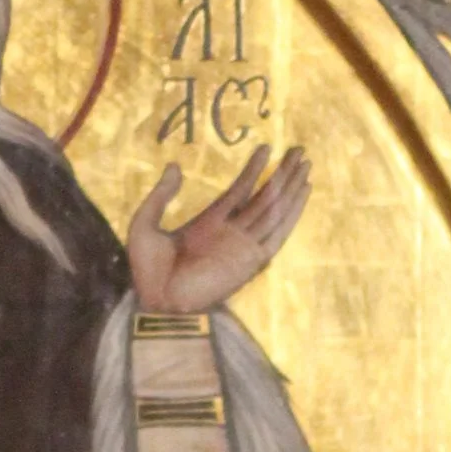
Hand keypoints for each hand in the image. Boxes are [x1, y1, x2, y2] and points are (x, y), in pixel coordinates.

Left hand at [127, 143, 310, 313]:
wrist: (158, 303)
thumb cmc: (147, 271)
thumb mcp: (145, 223)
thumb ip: (160, 195)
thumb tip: (173, 164)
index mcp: (209, 222)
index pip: (240, 190)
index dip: (254, 169)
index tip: (267, 148)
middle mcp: (231, 231)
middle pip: (264, 196)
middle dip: (282, 173)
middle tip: (299, 149)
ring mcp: (243, 245)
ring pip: (275, 209)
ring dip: (291, 186)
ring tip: (305, 162)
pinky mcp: (252, 260)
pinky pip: (277, 232)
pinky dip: (292, 213)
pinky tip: (302, 192)